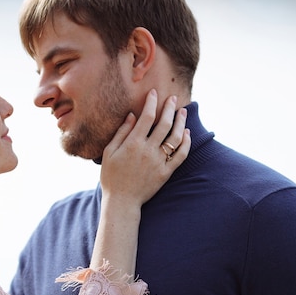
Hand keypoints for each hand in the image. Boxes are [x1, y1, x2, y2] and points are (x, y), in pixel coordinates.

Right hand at [100, 89, 190, 208]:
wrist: (122, 201)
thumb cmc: (111, 176)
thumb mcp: (109, 152)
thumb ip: (122, 132)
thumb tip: (133, 115)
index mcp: (133, 143)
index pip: (146, 117)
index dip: (151, 102)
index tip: (154, 93)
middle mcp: (148, 150)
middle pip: (164, 124)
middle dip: (169, 108)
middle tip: (173, 98)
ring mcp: (159, 161)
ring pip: (175, 137)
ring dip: (181, 122)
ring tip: (183, 112)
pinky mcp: (166, 172)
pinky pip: (181, 155)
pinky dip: (186, 142)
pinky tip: (186, 133)